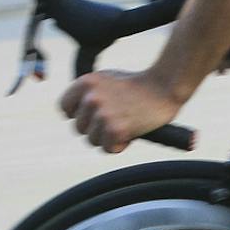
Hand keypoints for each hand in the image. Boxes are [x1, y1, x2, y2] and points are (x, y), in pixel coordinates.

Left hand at [59, 68, 182, 153]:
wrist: (165, 87)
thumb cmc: (138, 85)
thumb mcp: (107, 80)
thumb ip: (89, 93)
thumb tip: (74, 112)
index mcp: (86, 82)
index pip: (65, 107)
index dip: (79, 114)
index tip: (93, 116)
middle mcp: (91, 98)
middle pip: (79, 127)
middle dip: (95, 128)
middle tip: (116, 120)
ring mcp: (103, 114)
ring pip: (92, 140)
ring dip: (107, 138)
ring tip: (125, 126)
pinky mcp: (116, 129)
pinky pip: (108, 149)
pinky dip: (119, 146)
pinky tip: (130, 134)